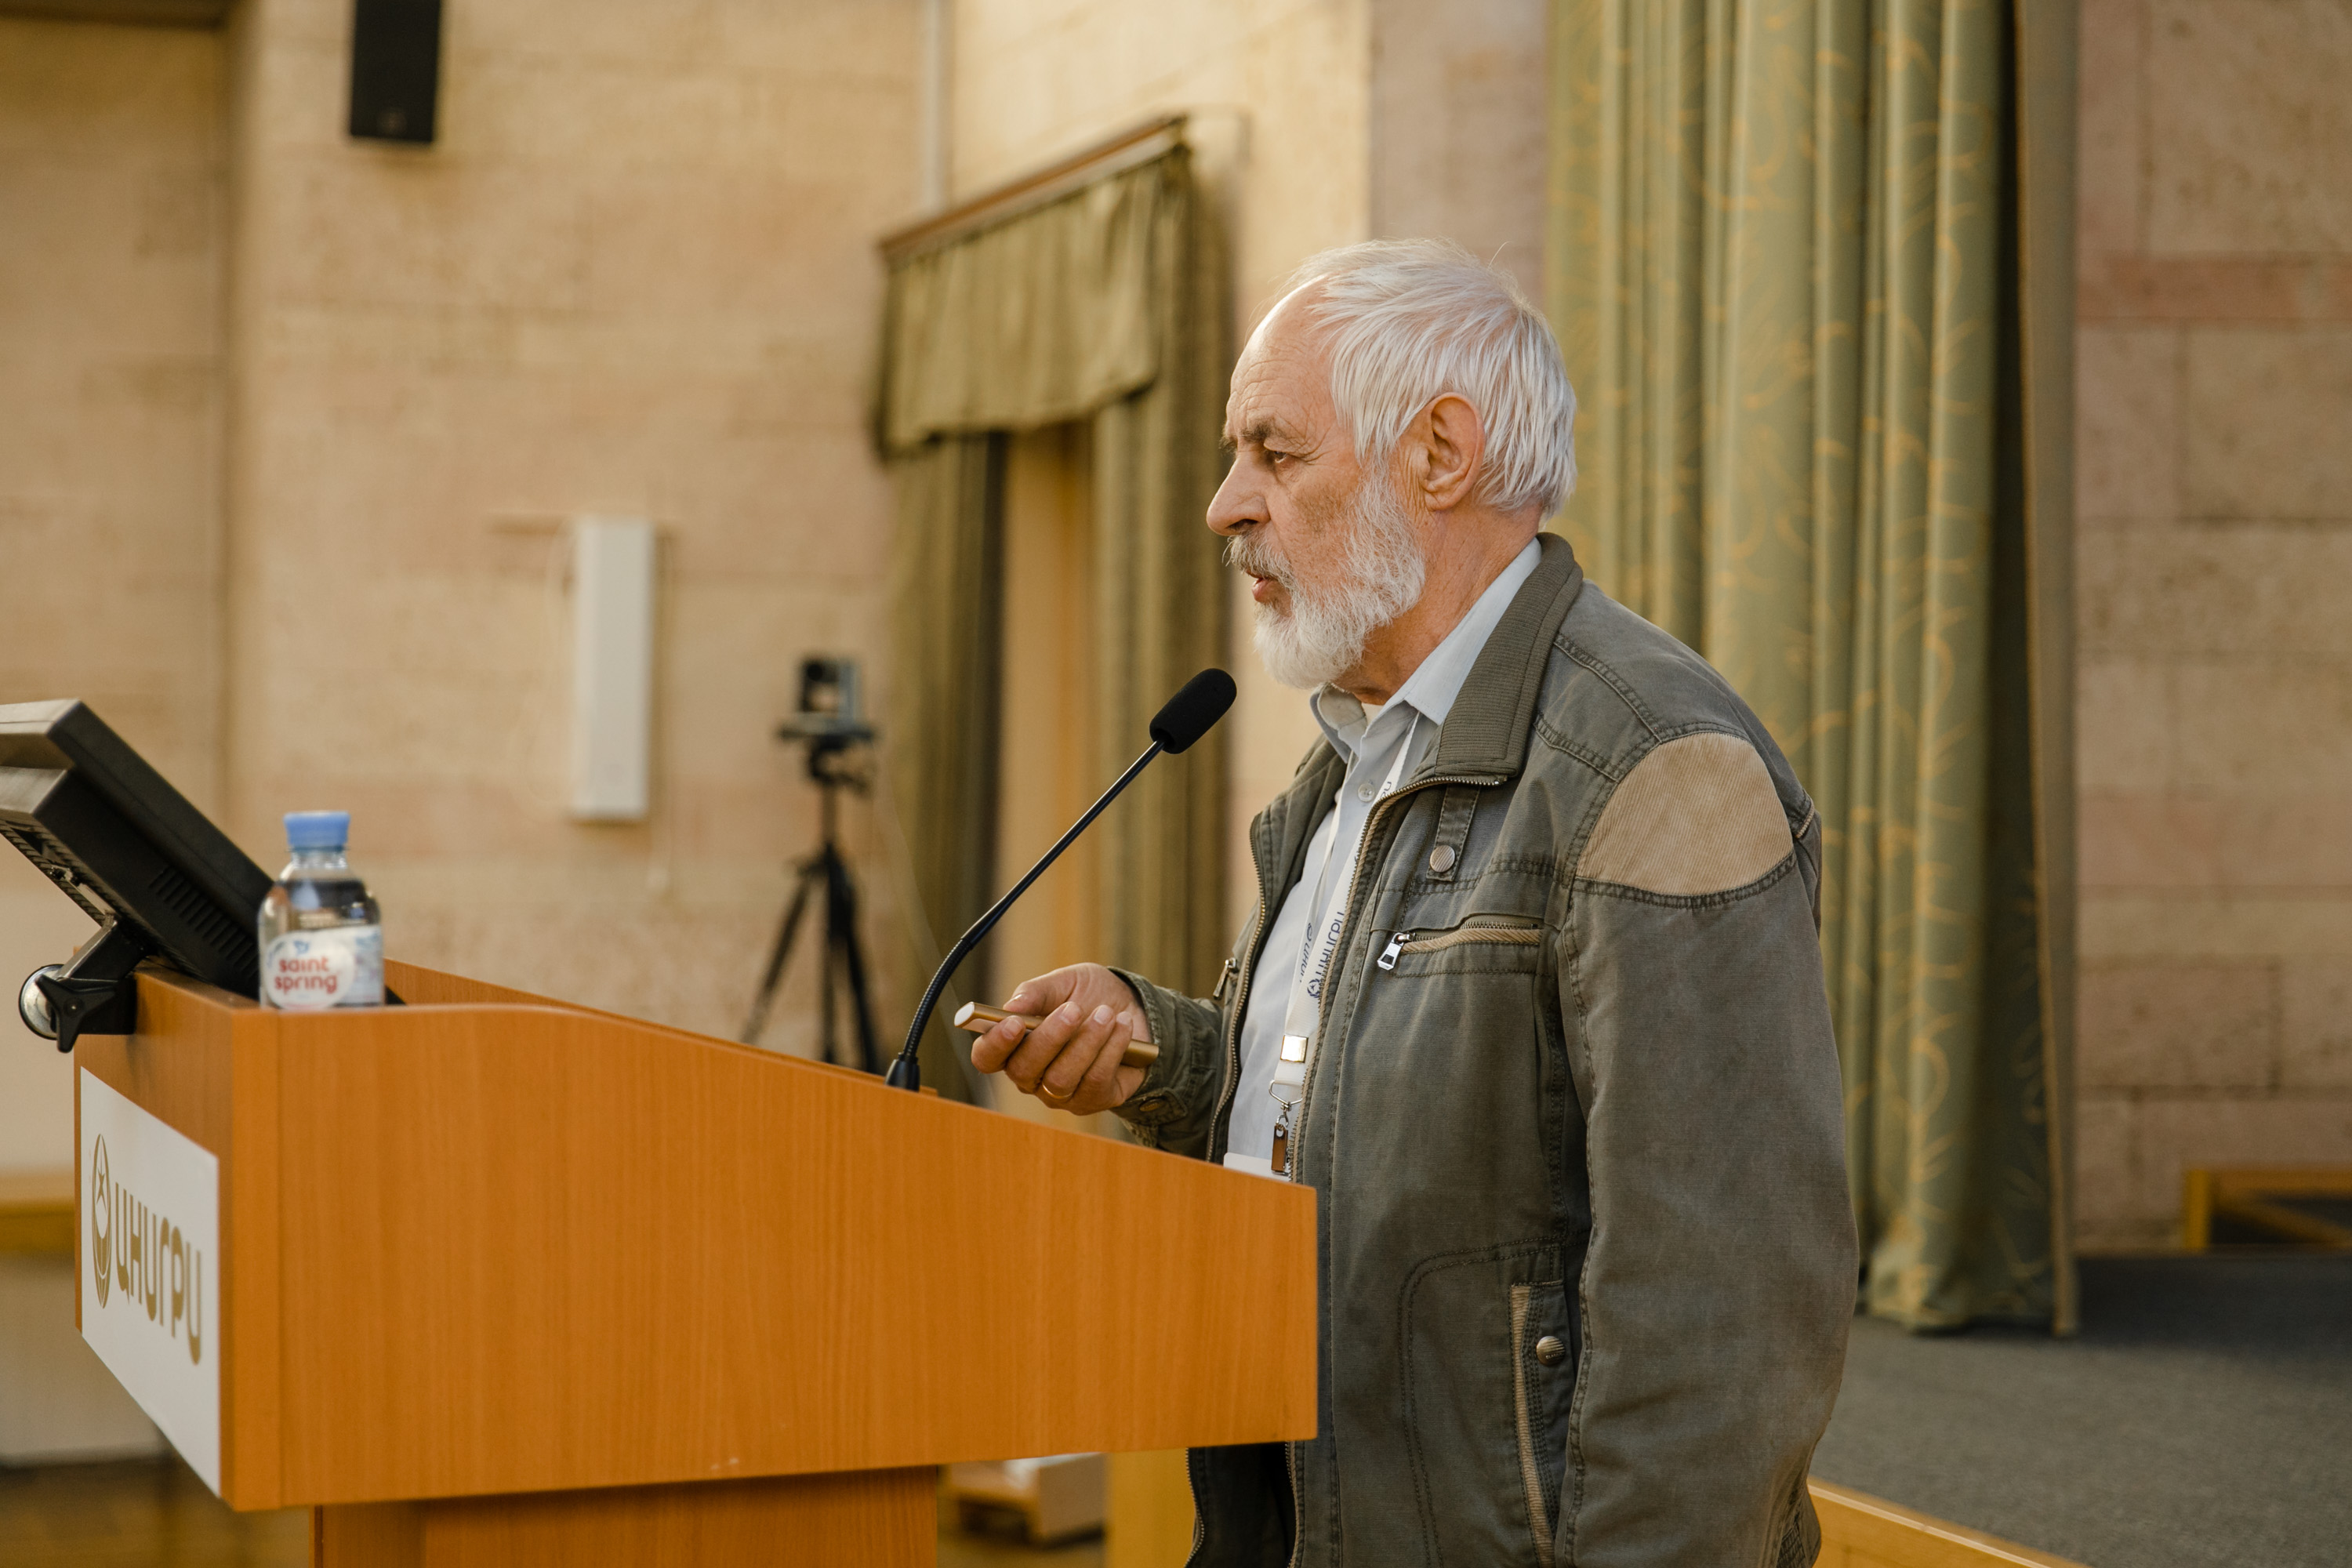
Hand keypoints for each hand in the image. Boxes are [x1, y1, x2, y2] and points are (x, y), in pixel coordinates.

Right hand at [969, 963, 1148, 1114]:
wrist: (1133, 1008)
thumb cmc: (1090, 996)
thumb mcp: (1065, 983)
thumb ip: (1037, 992)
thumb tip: (1011, 1006)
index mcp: (1013, 1045)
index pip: (987, 1057)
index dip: (995, 1044)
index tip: (1013, 1022)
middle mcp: (1031, 1076)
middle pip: (1023, 1070)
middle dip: (1050, 1038)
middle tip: (1074, 1009)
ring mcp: (1060, 1093)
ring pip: (1060, 1079)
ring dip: (1086, 1043)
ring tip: (1107, 1014)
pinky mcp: (1092, 1100)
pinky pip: (1095, 1082)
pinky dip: (1111, 1050)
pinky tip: (1122, 1026)